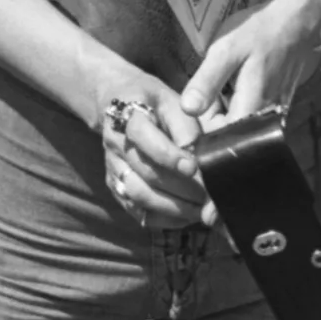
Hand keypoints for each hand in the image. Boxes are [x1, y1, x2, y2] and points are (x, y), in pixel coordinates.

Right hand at [96, 75, 208, 229]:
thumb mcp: (171, 101)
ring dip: (173, 208)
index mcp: (127, 114)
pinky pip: (136, 210)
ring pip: (138, 195)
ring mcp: (112, 167)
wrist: (119, 101)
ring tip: (200, 210)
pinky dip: (163, 219)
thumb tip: (199, 158)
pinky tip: (185, 216)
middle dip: (180, 188)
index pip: (144, 137)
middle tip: (208, 196)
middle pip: (144, 172)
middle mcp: (114, 142)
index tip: (193, 167)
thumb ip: (185, 127)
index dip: (169, 155)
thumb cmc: (153, 102)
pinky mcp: (115, 186)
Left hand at [180, 0, 320, 128]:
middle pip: (230, 134)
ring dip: (223, 109)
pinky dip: (237, 102)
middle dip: (211, 117)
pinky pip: (251, 113)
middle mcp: (266, 119)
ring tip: (216, 83)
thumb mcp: (226, 50)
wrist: (297, 20)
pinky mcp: (278, 103)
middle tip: (204, 89)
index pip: (220, 140)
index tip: (194, 105)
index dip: (202, 128)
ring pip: (240, 123)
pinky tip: (232, 82)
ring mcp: (274, 112)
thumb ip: (207, 82)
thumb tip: (187, 110)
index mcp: (251, 110)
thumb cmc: (260, 32)